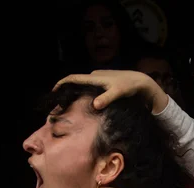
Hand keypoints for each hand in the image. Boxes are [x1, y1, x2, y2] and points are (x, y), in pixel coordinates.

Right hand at [53, 70, 168, 112]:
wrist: (140, 81)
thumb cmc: (129, 86)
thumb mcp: (118, 92)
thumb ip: (107, 98)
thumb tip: (95, 105)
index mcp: (94, 77)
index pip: (73, 78)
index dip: (61, 83)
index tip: (53, 92)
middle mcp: (94, 76)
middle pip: (76, 82)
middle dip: (67, 90)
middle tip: (60, 104)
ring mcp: (98, 78)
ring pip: (82, 85)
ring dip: (75, 93)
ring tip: (70, 104)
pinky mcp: (103, 82)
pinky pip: (89, 87)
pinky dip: (83, 93)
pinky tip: (84, 103)